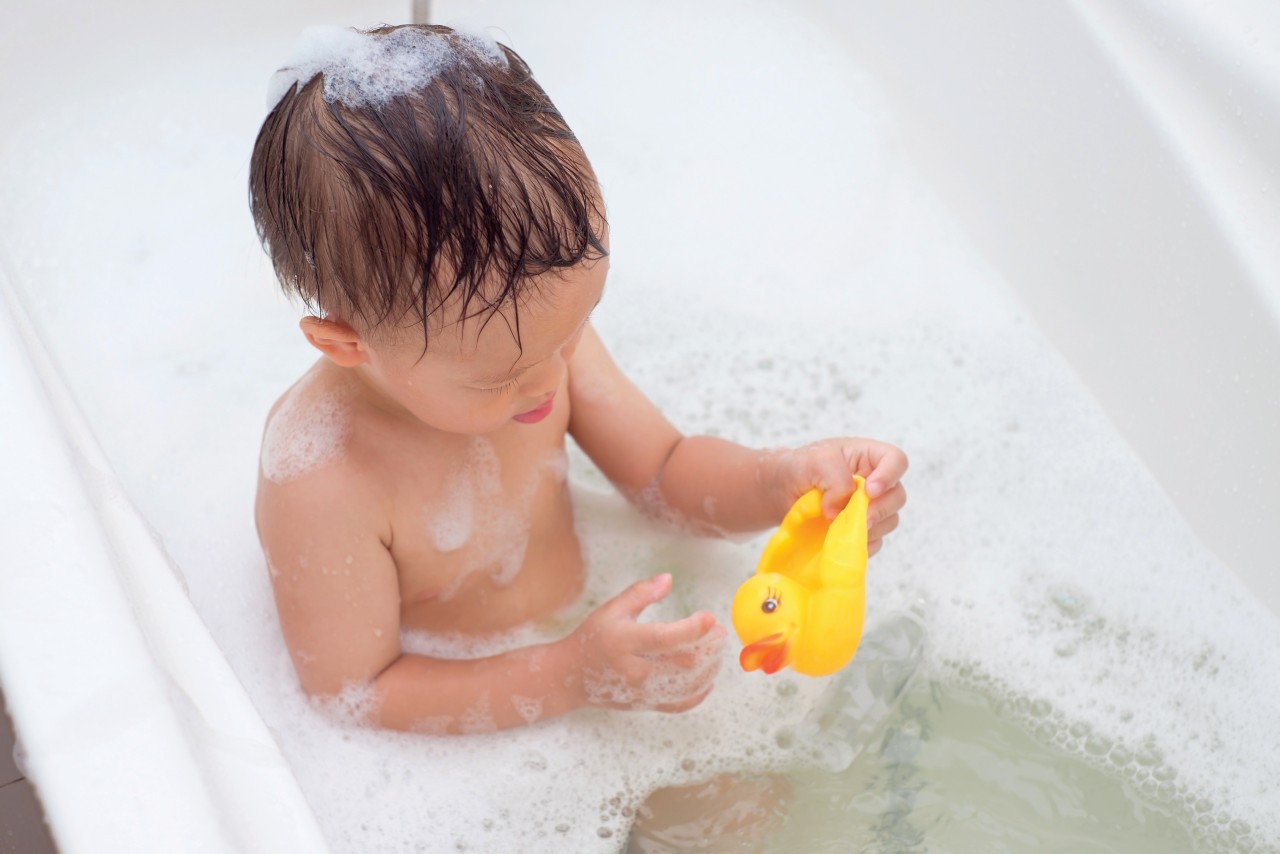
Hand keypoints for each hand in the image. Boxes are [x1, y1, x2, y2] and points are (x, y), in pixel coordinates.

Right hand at [566, 574, 725, 712]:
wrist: (572, 676)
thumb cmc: (594, 638)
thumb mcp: (612, 609)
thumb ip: (641, 593)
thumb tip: (668, 579)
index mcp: (624, 642)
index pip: (665, 638)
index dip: (692, 629)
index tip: (709, 617)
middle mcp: (635, 670)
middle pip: (683, 663)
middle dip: (709, 647)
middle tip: (720, 631)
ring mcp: (642, 692)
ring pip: (688, 685)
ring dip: (710, 668)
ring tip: (718, 650)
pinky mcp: (647, 705)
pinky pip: (681, 704)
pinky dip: (700, 693)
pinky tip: (709, 678)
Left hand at [767, 438, 907, 555]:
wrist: (781, 492)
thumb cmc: (799, 468)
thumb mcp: (815, 462)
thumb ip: (836, 479)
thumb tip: (842, 509)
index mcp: (868, 457)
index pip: (896, 461)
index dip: (889, 476)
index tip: (870, 490)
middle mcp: (875, 482)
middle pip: (897, 496)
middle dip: (879, 508)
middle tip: (859, 518)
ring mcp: (871, 507)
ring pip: (889, 520)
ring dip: (869, 527)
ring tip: (839, 526)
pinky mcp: (863, 530)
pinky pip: (875, 541)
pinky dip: (860, 543)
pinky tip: (840, 539)